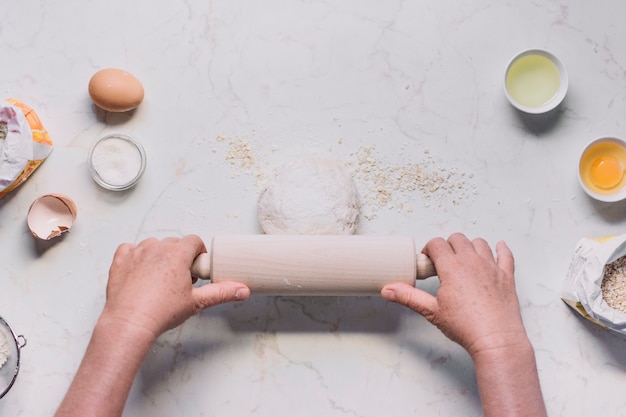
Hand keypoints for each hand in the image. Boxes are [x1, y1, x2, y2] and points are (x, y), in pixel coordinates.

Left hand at [102, 235, 249, 338]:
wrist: (130, 323)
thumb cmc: (161, 312)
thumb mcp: (197, 303)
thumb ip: (221, 292)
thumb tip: (242, 290)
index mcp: (177, 254)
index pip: (194, 241)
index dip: (198, 253)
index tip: (196, 267)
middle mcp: (157, 248)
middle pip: (174, 243)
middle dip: (180, 256)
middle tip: (181, 278)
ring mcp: (137, 252)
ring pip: (153, 245)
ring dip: (159, 255)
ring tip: (161, 277)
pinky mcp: (120, 260)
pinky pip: (129, 248)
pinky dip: (135, 256)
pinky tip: (139, 271)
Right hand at [381, 233, 526, 355]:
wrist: (496, 340)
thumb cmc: (465, 326)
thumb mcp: (432, 311)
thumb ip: (409, 297)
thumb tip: (388, 290)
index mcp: (452, 268)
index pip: (437, 243)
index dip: (429, 249)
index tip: (428, 259)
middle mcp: (472, 262)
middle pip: (458, 238)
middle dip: (448, 245)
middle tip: (443, 260)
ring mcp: (492, 267)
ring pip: (480, 243)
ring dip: (470, 246)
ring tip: (465, 258)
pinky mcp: (507, 276)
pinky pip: (505, 255)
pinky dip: (501, 249)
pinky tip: (499, 247)